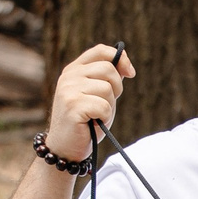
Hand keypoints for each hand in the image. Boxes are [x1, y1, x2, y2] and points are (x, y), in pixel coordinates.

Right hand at [46, 43, 134, 160]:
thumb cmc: (86, 122)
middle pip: (108, 70)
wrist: (66, 147)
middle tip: (106, 105)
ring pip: (107, 89)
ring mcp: (68, 90)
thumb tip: (126, 66)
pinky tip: (93, 123)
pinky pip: (104, 106)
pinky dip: (105, 118)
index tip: (130, 73)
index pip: (100, 51)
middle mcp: (69, 76)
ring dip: (109, 106)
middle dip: (117, 88)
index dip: (120, 58)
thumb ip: (108, 80)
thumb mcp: (99, 96)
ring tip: (96, 115)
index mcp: (74, 70)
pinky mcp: (72, 106)